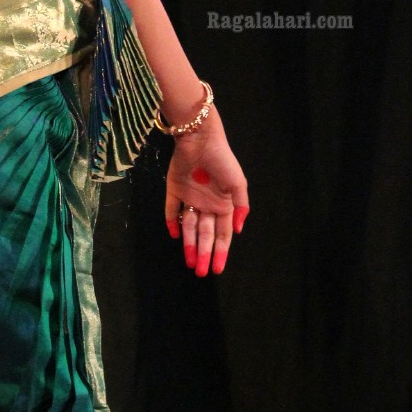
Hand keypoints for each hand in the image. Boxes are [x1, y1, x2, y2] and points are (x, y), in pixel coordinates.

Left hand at [162, 112, 249, 276]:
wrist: (201, 139)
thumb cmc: (223, 161)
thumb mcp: (239, 183)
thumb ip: (241, 207)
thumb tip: (238, 230)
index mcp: (223, 205)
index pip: (222, 235)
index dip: (221, 252)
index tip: (218, 270)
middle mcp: (206, 205)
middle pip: (204, 234)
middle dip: (203, 254)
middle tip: (200, 272)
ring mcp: (190, 198)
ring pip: (188, 227)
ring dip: (188, 244)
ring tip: (189, 263)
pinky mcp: (174, 190)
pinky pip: (171, 209)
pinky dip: (171, 222)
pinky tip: (174, 235)